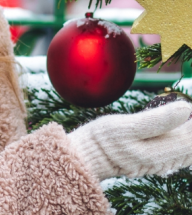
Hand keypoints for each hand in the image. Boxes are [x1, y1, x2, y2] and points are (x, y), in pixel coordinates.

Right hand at [67, 101, 191, 179]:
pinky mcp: (152, 162)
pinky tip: (178, 131)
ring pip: (186, 152)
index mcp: (158, 154)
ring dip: (187, 134)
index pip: (190, 139)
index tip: (189, 103)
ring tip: (183, 118)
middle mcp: (163, 162)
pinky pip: (177, 154)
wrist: (87, 155)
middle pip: (190, 146)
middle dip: (189, 127)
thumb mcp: (127, 126)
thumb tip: (186, 108)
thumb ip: (158, 120)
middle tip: (186, 107)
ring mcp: (158, 164)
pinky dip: (182, 142)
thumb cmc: (104, 138)